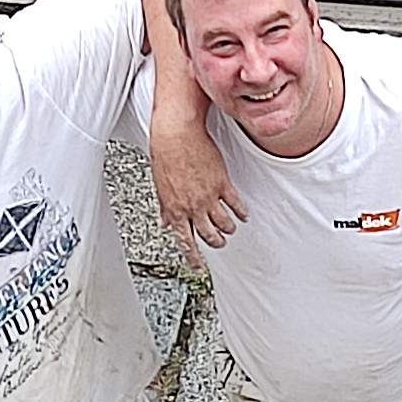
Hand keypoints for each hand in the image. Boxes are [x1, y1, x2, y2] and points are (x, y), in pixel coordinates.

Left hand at [152, 119, 247, 249]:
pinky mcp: (222, 183)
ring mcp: (208, 196)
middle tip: (218, 243)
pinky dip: (241, 212)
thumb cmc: (165, 154)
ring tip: (230, 229)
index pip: (185, 241)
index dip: (193, 258)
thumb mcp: (159, 186)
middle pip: (209, 236)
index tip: (198, 267)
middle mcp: (192, 206)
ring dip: (228, 229)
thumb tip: (163, 222)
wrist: (177, 134)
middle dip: (215, 243)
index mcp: (174, 209)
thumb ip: (164, 207)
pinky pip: (236, 204)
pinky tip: (242, 214)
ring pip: (224, 223)